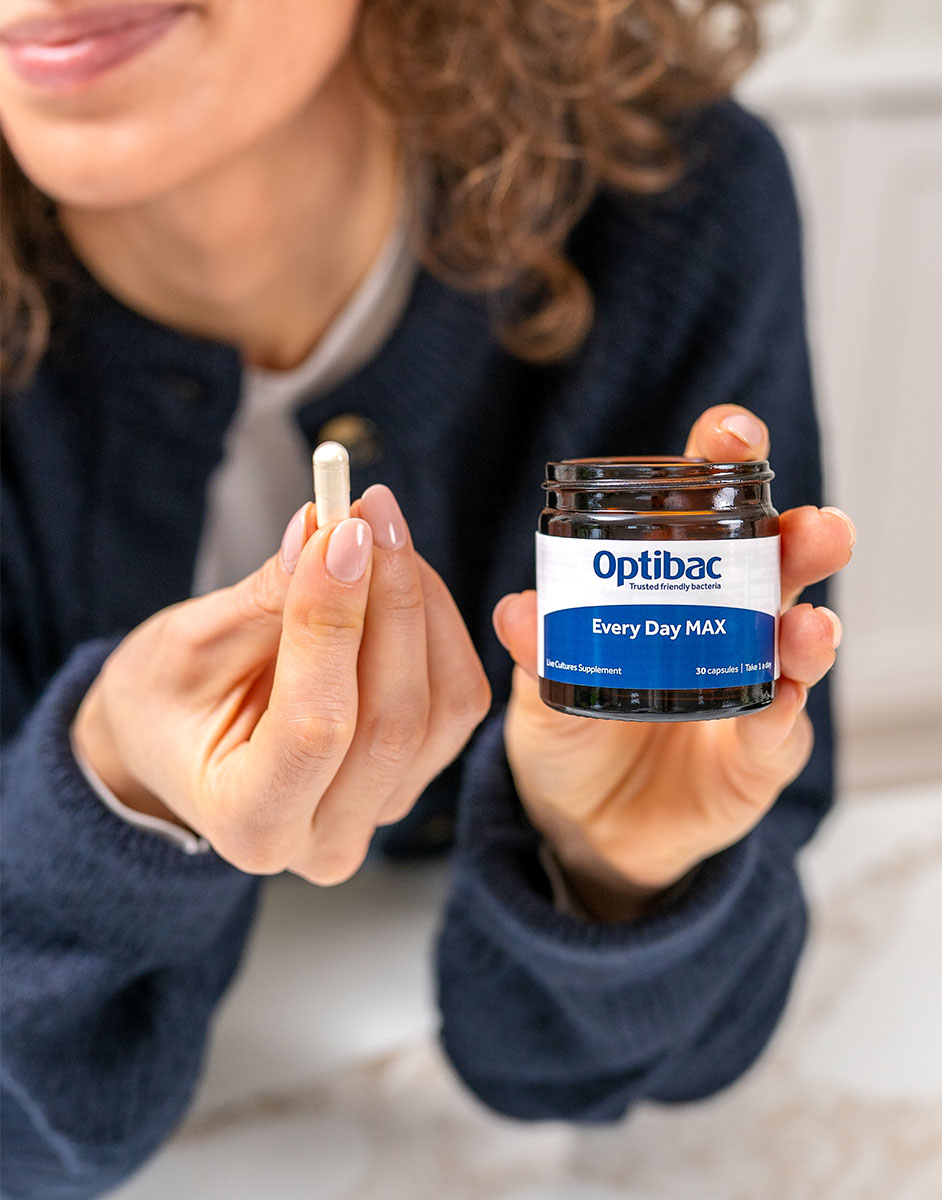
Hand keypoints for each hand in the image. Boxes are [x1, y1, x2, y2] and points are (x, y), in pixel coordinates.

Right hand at [73, 486, 490, 883]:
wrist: (175, 740)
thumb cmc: (165, 701)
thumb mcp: (186, 647)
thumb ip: (264, 600)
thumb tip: (325, 533)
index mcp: (249, 822)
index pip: (316, 729)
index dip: (334, 623)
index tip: (338, 532)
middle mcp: (326, 839)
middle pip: (394, 717)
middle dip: (390, 599)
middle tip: (367, 511)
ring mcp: (380, 811)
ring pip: (443, 705)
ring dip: (420, 603)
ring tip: (374, 533)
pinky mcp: (415, 775)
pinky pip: (457, 698)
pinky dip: (438, 624)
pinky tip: (397, 575)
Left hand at [493, 405, 854, 921]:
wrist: (584, 826)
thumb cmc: (570, 736)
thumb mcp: (542, 689)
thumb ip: (539, 651)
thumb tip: (516, 610)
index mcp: (670, 590)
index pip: (703, 515)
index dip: (723, 469)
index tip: (731, 434)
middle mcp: (721, 628)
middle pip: (774, 571)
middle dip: (801, 543)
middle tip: (814, 527)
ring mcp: (746, 689)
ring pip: (793, 647)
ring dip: (807, 630)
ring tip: (808, 625)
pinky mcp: (754, 758)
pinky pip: (777, 734)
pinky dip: (781, 715)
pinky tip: (780, 699)